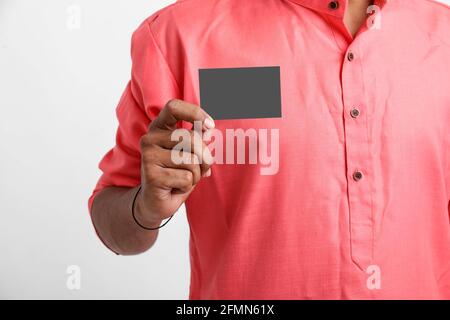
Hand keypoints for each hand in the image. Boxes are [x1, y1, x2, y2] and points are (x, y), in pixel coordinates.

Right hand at [134, 99, 214, 227]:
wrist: (155, 202)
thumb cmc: (176, 175)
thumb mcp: (191, 155)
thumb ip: (199, 142)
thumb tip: (209, 131)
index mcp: (159, 128)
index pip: (173, 107)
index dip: (195, 113)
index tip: (210, 125)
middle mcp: (150, 138)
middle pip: (191, 138)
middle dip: (204, 157)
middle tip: (199, 169)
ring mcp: (148, 156)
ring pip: (191, 160)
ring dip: (196, 175)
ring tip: (182, 180)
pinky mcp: (151, 175)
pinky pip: (186, 177)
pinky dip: (188, 186)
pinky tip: (174, 188)